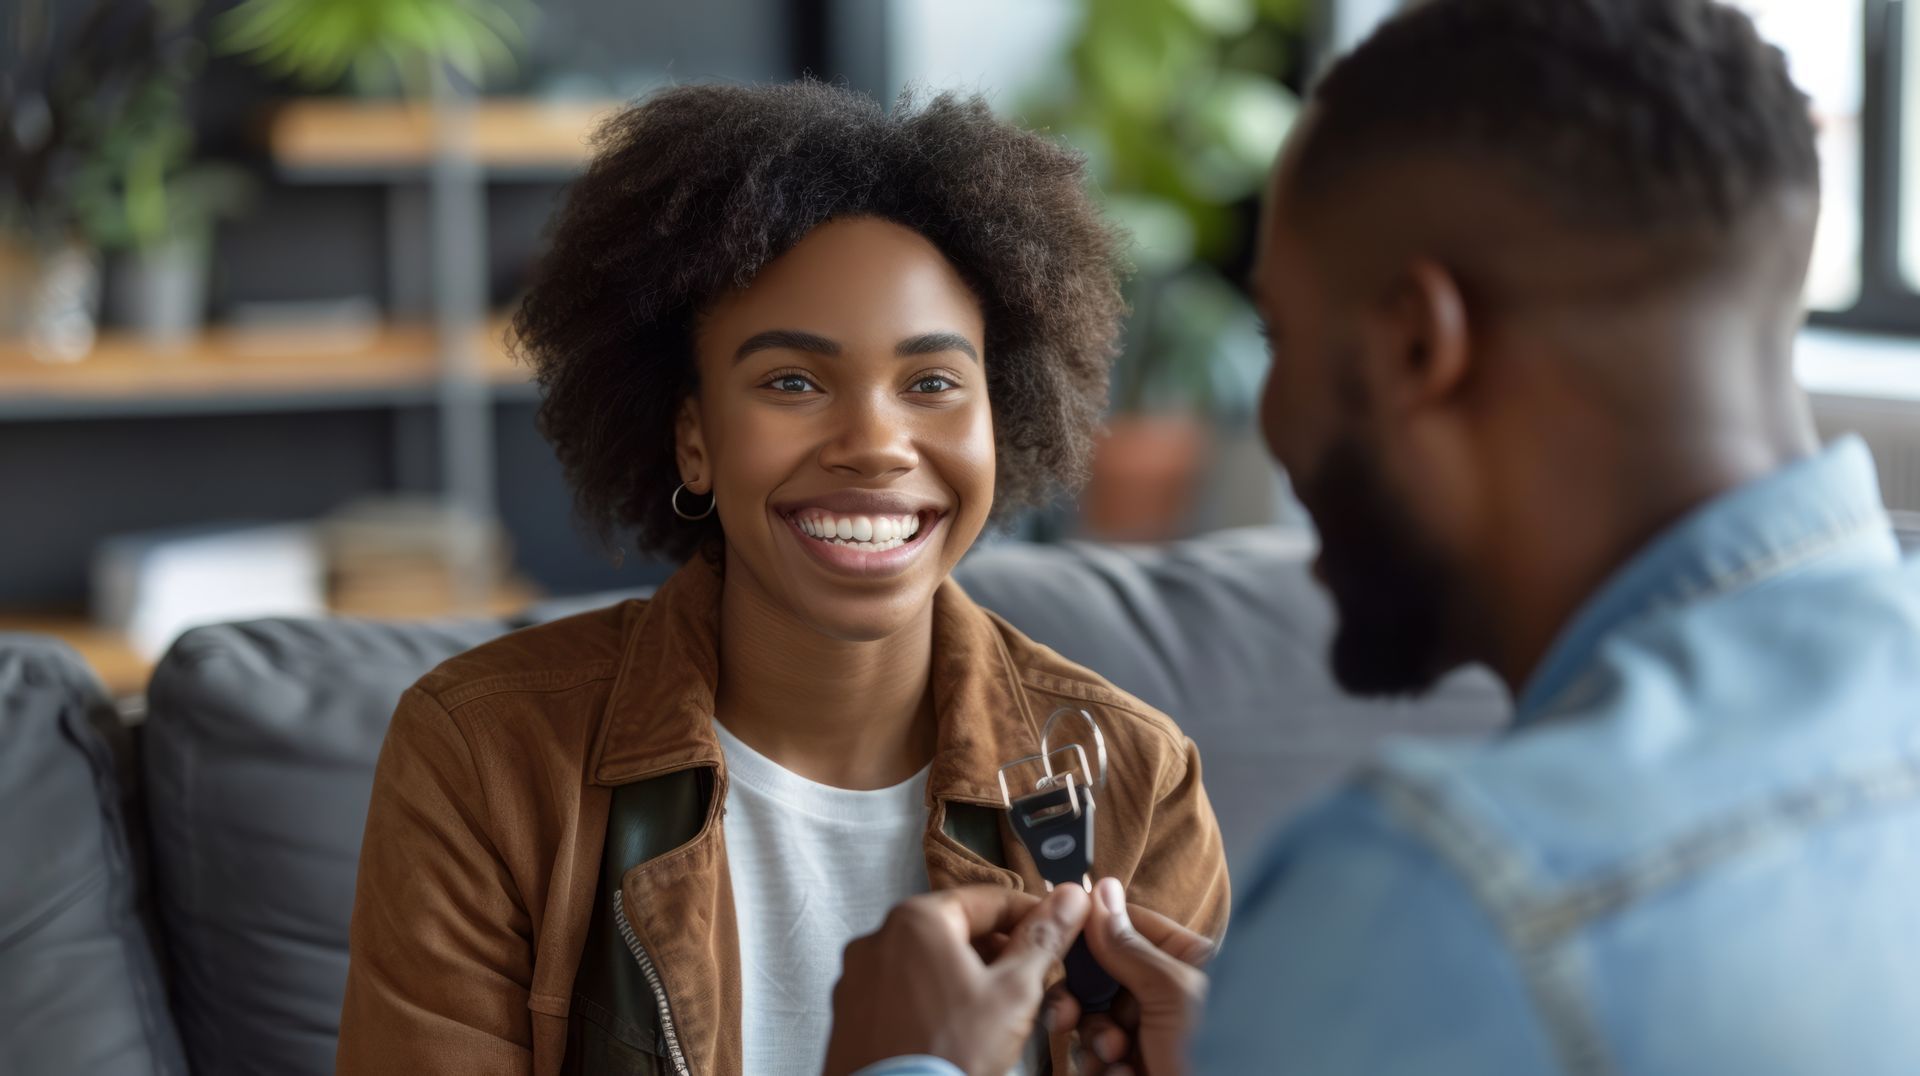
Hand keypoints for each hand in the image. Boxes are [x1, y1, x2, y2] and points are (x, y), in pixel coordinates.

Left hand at [824, 884, 1091, 1075]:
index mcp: (917, 920)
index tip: (1056, 931)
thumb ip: (1043, 939)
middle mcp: (877, 938)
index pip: (989, 900)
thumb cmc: (952, 1053)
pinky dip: (932, 999)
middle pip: (956, 930)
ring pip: (927, 962)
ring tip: (996, 1010)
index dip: (1031, 915)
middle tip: (1032, 978)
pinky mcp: (850, 1013)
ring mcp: (857, 977)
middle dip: (998, 952)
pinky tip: (955, 1028)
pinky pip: (901, 991)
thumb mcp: (1012, 992)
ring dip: (966, 976)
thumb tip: (1071, 899)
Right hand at [1042, 878, 1212, 1075]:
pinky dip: (1101, 1069)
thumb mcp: (1173, 994)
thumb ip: (1129, 945)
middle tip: (1071, 1015)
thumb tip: (1099, 891)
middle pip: (1097, 974)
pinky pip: (1093, 1056)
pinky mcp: (1131, 1064)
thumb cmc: (1215, 1053)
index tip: (1058, 929)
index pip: (1126, 925)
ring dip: (1095, 1040)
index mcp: (1185, 962)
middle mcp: (1163, 992)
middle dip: (1083, 999)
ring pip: (1090, 1017)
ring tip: (1118, 1060)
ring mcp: (1147, 1031)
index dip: (1090, 928)